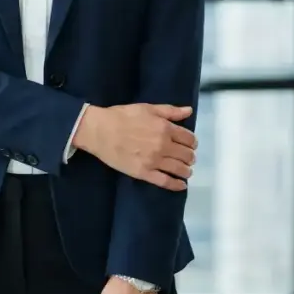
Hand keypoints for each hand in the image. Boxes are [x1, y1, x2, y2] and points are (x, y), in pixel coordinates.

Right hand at [74, 103, 196, 189]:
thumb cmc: (122, 116)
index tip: (190, 144)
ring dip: (186, 170)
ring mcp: (154, 161)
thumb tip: (189, 111)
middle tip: (188, 157)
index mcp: (165, 128)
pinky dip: (177, 184)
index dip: (192, 142)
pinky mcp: (144, 173)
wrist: (101, 131)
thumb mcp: (147, 108)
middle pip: (187, 155)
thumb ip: (170, 111)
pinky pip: (165, 181)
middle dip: (190, 156)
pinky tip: (182, 185)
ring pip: (179, 169)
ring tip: (186, 171)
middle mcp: (163, 146)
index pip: (189, 138)